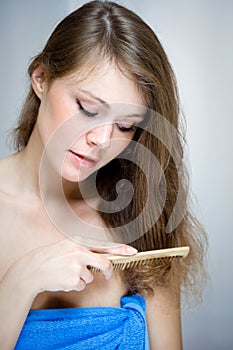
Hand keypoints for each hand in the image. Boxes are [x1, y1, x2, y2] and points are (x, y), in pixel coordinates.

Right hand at [12, 238, 136, 294]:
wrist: (32, 269)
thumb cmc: (51, 258)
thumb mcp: (67, 246)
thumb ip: (84, 250)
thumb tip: (102, 258)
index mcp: (79, 242)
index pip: (104, 246)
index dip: (121, 249)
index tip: (133, 251)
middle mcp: (79, 252)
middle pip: (104, 263)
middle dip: (108, 270)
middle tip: (106, 275)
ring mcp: (77, 266)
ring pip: (90, 277)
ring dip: (81, 278)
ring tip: (66, 273)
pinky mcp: (73, 280)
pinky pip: (81, 285)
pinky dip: (74, 285)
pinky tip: (63, 279)